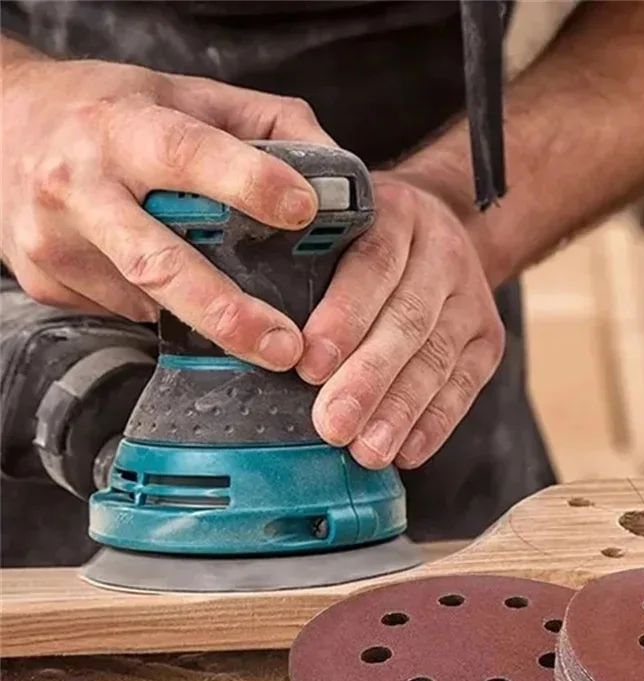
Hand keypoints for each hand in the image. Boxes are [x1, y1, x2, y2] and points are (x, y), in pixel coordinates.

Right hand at [1, 55, 334, 369]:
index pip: (188, 153)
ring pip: (148, 300)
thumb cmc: (110, 111)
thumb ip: (267, 124)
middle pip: (159, 263)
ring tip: (251, 329)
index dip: (248, 182)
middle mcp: (78, 186)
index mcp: (120, 129)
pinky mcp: (47, 283)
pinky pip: (127, 311)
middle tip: (284, 347)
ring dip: (206, 319)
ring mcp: (56, 243)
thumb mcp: (186, 95)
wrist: (2, 127)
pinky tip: (175, 290)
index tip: (305, 210)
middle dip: (228, 313)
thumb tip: (334, 174)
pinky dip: (165, 309)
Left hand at [297, 175, 505, 469]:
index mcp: (397, 215)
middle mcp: (441, 252)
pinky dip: (436, 422)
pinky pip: (465, 384)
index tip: (310, 366)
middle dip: (368, 379)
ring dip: (400, 410)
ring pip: (436, 358)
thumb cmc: (370, 243)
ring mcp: (470, 297)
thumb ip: (306, 268)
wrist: (445, 228)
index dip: (343, 317)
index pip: (373, 264)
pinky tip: (409, 451)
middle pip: (407, 320)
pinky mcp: (488, 337)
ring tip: (368, 450)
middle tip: (333, 425)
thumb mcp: (340, 229)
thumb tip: (260, 341)